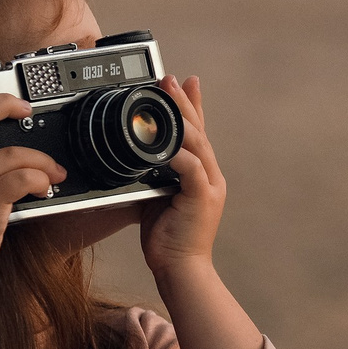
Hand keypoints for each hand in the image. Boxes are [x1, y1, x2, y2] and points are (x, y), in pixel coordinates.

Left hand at [137, 74, 222, 277]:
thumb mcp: (157, 198)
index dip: (192, 106)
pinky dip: (179, 153)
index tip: (183, 81)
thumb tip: (136, 157)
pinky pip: (192, 168)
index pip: (198, 133)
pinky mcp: (203, 198)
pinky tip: (166, 141)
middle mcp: (211, 175)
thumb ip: (154, 175)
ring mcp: (210, 186)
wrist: (180, 269)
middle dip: (184, 102)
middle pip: (199, 130)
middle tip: (170, 79)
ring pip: (197, 143)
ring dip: (182, 118)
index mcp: (201, 174)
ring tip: (168, 98)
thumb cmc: (168, 238)